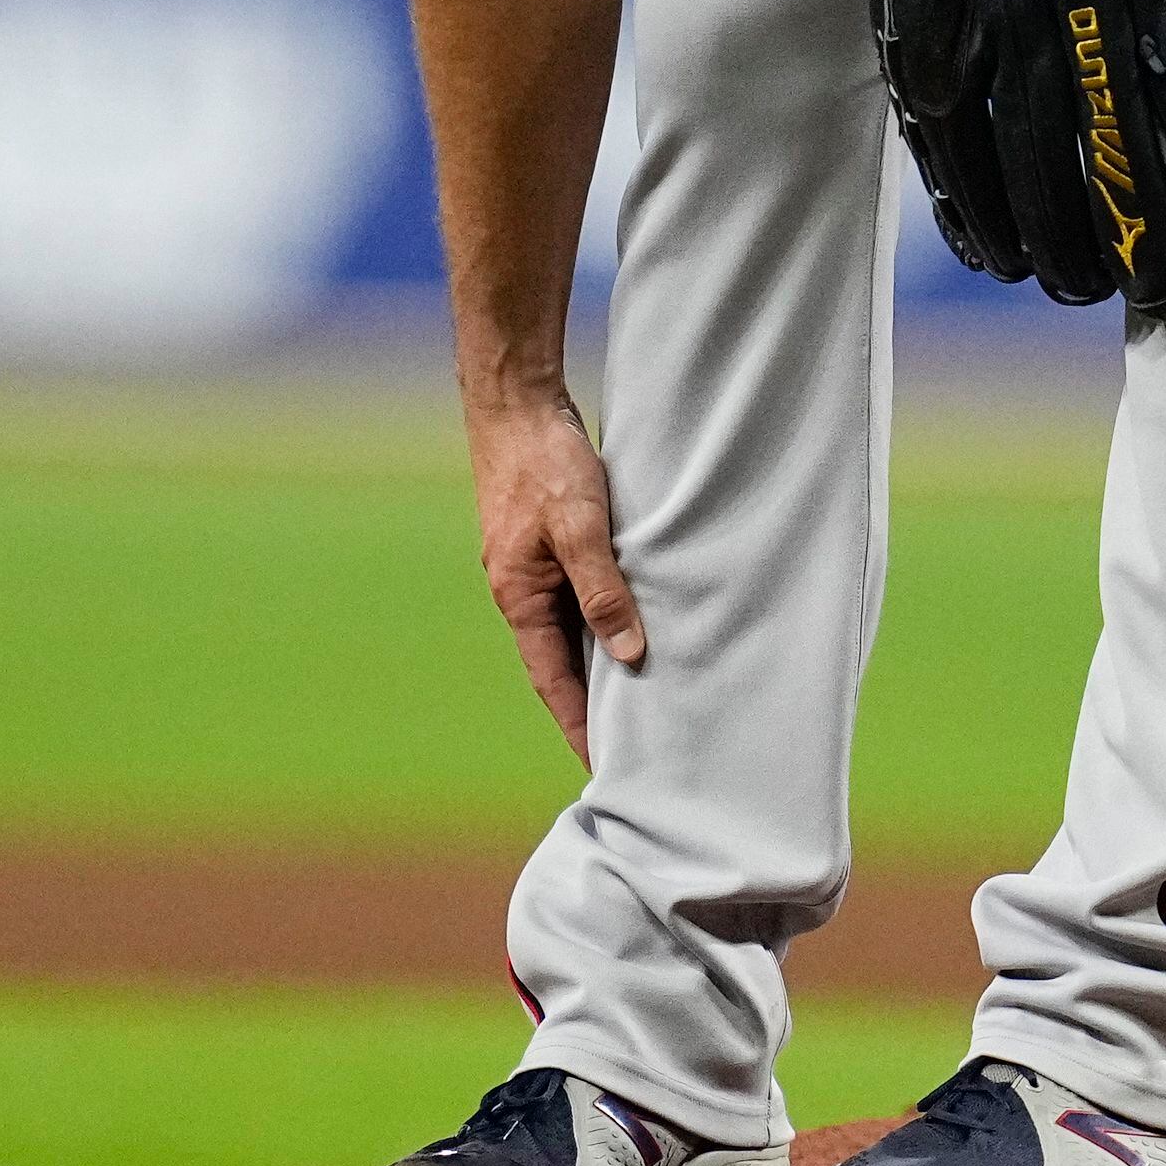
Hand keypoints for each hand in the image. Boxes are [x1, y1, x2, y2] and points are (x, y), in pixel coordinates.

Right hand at [469, 387, 643, 764]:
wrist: (518, 402)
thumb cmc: (545, 462)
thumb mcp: (581, 528)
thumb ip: (603, 590)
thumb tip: (629, 653)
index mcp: (519, 598)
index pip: (553, 681)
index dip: (579, 723)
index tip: (606, 763)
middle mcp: (522, 591)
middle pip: (561, 662)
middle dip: (593, 703)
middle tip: (637, 743)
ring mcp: (534, 569)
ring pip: (573, 630)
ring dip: (604, 661)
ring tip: (647, 696)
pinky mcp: (550, 545)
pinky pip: (579, 597)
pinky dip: (606, 619)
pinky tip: (638, 626)